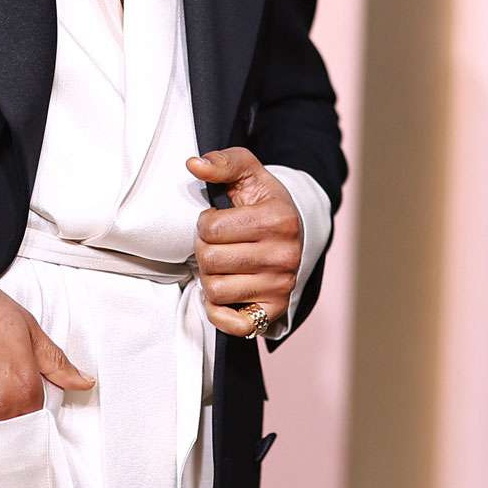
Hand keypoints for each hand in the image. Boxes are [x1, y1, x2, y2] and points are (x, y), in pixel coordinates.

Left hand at [186, 146, 302, 337]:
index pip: (210, 228)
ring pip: (215, 290)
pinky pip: (233, 325)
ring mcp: (281, 286)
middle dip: (204, 251)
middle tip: (217, 245)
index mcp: (278, 220)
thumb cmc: (263, 202)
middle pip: (210, 260)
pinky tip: (224, 292)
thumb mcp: (248, 173)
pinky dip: (219, 312)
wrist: (292, 232)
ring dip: (210, 278)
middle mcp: (285, 256)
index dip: (205, 224)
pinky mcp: (274, 311)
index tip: (218, 222)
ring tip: (222, 265)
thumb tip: (194, 164)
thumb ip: (222, 162)